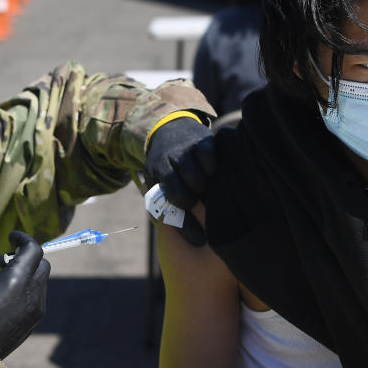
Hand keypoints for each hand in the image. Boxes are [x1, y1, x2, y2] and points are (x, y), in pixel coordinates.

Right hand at [0, 229, 49, 358]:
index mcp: (19, 279)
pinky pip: (37, 299)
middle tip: (2, 261)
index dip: (22, 238)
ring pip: (40, 282)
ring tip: (1, 280)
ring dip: (27, 274)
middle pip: (42, 264)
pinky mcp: (33, 323)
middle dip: (26, 256)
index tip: (10, 237)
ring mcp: (36, 310)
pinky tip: (5, 298)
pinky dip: (27, 291)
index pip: (34, 248)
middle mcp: (34, 293)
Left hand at [144, 116, 215, 244]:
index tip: (199, 239)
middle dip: (193, 201)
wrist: (170, 128)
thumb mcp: (159, 183)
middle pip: (183, 192)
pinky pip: (209, 158)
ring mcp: (185, 148)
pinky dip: (211, 167)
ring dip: (202, 187)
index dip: (185, 223)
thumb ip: (166, 207)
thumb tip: (187, 235)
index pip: (169, 202)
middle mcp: (168, 159)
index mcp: (156, 172)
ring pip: (196, 177)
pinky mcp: (202, 139)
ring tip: (204, 188)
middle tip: (198, 201)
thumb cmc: (167, 166)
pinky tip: (210, 171)